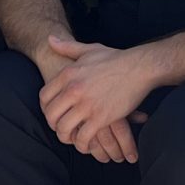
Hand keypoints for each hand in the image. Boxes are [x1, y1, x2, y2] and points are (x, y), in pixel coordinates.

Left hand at [39, 36, 153, 157]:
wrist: (140, 67)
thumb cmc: (116, 58)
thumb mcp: (89, 49)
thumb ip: (67, 47)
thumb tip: (49, 39)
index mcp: (68, 74)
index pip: (44, 97)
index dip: (46, 109)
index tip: (54, 114)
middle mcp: (73, 90)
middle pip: (51, 115)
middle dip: (54, 125)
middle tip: (62, 129)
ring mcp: (86, 105)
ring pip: (64, 129)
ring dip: (66, 137)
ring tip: (73, 138)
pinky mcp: (101, 118)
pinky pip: (83, 138)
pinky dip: (82, 145)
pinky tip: (87, 143)